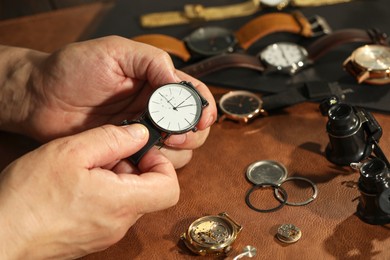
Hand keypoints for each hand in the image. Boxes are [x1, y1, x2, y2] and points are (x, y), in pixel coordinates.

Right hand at [0, 124, 179, 258]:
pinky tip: (78, 184)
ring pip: (129, 199)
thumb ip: (112, 140)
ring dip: (116, 178)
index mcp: (122, 202)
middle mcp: (120, 223)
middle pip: (149, 190)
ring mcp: (107, 232)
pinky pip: (112, 210)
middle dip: (133, 167)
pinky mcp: (94, 236)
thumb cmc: (31, 196)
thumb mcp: (72, 152)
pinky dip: (104, 192)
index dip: (162, 164)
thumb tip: (140, 134)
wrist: (2, 235)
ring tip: (86, 168)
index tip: (141, 151)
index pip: (170, 188)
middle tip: (105, 154)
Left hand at [24, 36, 215, 167]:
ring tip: (152, 144)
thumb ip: (152, 60)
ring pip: (177, 151)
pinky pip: (150, 165)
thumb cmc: (73, 69)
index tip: (201, 118)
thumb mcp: (115, 52)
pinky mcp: (127, 153)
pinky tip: (135, 156)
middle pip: (193, 129)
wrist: (40, 98)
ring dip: (173, 151)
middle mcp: (154, 111)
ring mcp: (141, 134)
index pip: (193, 97)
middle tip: (173, 134)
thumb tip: (177, 83)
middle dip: (192, 134)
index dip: (203, 109)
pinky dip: (151, 165)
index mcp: (156, 83)